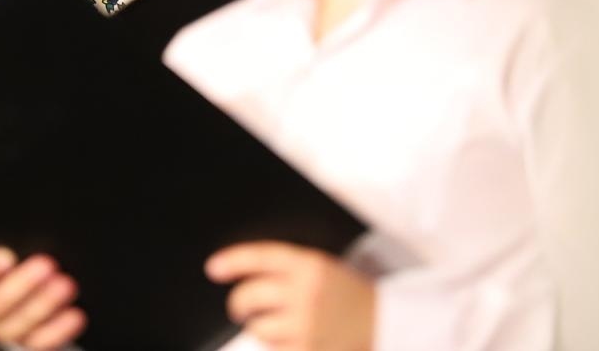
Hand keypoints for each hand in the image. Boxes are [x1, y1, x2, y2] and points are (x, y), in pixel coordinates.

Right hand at [0, 247, 85, 349]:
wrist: (22, 291)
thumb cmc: (15, 261)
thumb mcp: (9, 251)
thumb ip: (15, 245)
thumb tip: (30, 230)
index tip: (7, 257)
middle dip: (23, 284)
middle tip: (46, 265)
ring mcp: (4, 330)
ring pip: (20, 324)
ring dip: (44, 304)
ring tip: (66, 285)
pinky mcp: (27, 341)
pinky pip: (40, 341)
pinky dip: (59, 329)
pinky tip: (76, 315)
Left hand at [206, 241, 374, 350]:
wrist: (385, 320)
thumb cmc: (347, 293)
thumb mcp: (322, 267)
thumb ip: (286, 270)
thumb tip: (242, 277)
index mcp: (309, 265)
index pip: (260, 257)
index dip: (232, 261)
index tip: (213, 268)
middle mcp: (305, 293)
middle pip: (249, 297)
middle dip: (239, 304)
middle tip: (240, 307)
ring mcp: (307, 325)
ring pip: (258, 329)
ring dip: (261, 329)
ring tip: (280, 326)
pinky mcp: (308, 350)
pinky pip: (274, 349)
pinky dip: (277, 346)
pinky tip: (292, 339)